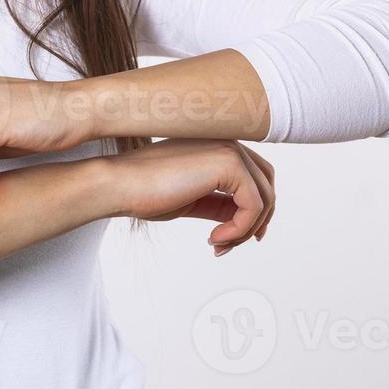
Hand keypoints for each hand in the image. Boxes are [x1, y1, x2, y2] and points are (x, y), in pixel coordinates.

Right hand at [103, 138, 275, 254]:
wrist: (120, 184)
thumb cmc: (146, 191)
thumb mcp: (193, 199)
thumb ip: (220, 204)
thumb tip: (243, 220)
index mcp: (218, 147)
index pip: (256, 178)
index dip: (255, 211)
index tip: (233, 238)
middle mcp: (228, 143)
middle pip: (267, 186)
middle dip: (257, 221)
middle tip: (229, 245)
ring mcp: (230, 150)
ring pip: (265, 198)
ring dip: (245, 230)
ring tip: (218, 244)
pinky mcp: (229, 164)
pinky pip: (254, 206)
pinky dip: (240, 229)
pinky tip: (214, 238)